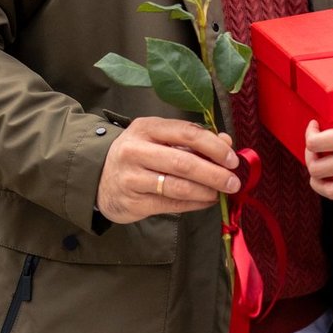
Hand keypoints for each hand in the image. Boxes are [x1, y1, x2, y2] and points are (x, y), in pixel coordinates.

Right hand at [96, 116, 239, 223]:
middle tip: (233, 182)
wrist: (99, 178)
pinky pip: (170, 205)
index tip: (232, 159)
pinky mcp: (133, 201)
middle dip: (214, 173)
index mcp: (146, 128)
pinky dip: (194, 204)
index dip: (213, 146)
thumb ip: (192, 140)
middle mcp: (135, 150)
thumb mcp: (159, 139)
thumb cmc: (138, 155)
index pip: (186, 132)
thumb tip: (226, 143)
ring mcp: (132, 177)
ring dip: (205, 191)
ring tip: (221, 193)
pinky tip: (206, 201)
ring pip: (177, 186)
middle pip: (183, 162)